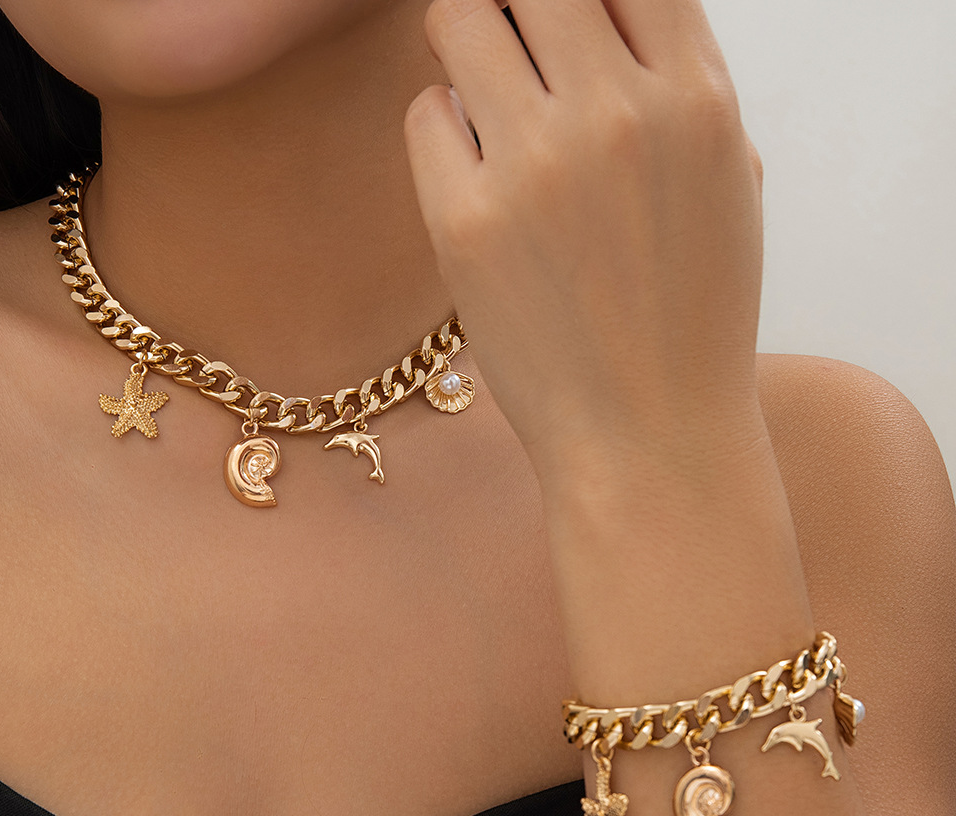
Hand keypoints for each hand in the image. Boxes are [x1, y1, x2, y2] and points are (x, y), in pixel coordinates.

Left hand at [403, 0, 765, 478]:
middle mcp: (619, 112)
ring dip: (466, 48)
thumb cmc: (691, 316)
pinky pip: (426, 115)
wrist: (651, 436)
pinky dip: (443, 131)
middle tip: (511, 53)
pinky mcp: (465, 221)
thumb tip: (604, 17)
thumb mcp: (727, 181)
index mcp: (699, 95)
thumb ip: (678, 85)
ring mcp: (537, 165)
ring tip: (485, 103)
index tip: (558, 21)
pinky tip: (473, 179)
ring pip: (459, 19)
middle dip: (515, 8)